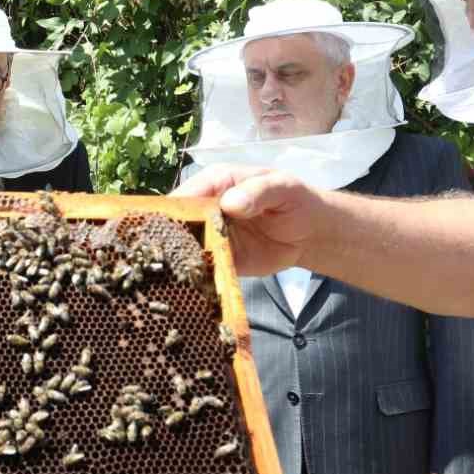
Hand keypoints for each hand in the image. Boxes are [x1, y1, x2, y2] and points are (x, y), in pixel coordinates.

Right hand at [171, 165, 320, 276]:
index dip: (172, 212)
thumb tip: (230, 203)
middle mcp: (205, 210)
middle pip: (176, 226)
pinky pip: (202, 270)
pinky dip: (195, 280)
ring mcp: (209, 237)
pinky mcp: (218, 261)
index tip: (165, 230)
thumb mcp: (282, 188)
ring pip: (184, 250)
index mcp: (214, 184)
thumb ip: (257, 192)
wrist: (311, 232)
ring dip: (178, 264)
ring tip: (171, 278)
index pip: (185, 196)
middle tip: (162, 261)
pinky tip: (189, 289)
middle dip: (168, 242)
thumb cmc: (295, 200)